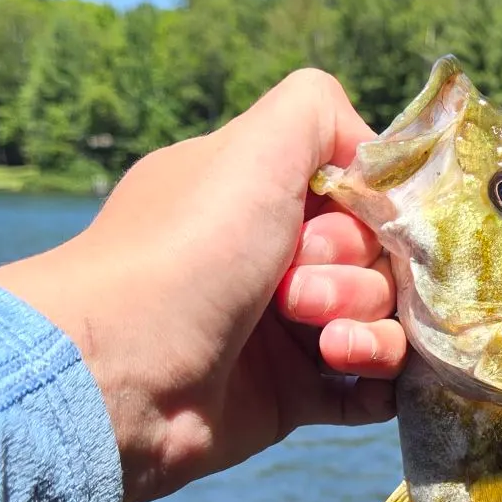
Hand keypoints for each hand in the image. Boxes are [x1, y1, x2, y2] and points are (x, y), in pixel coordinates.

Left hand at [0, 69, 406, 501]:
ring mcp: (286, 328)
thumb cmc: (187, 251)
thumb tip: (373, 157)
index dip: (366, 207)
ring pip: (382, 316)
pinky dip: (377, 374)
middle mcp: (274, 256)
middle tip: (295, 289)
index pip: (360, 192)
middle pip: (377, 256)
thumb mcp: (254, 145)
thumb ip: (321, 108)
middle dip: (355, 272)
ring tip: (322, 343)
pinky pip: (371, 383)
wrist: (119, 375)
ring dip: (368, 324)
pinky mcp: (292, 393)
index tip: (340, 218)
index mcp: (260, 195)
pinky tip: (351, 368)